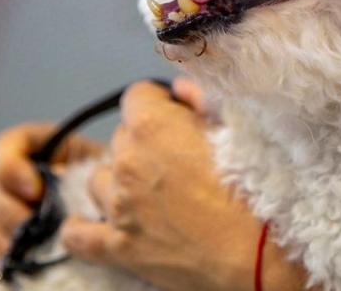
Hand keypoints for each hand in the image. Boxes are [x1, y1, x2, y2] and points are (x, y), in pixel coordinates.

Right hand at [0, 122, 103, 265]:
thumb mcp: (108, 172)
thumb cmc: (114, 193)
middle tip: (32, 231)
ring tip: (25, 251)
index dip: (12, 166)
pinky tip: (0, 258)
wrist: (116, 225)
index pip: (8, 144)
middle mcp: (15, 171)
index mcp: (44, 147)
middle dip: (10, 212)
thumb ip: (87, 169)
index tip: (35, 190)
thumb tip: (65, 181)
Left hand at [61, 79, 307, 290]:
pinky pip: (77, 234)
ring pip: (100, 179)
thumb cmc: (260, 186)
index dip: (160, 104)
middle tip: (179, 161)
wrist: (263, 252)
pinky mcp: (118, 247)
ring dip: (120, 181)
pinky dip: (83, 227)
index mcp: (154, 126)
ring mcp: (118, 207)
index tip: (177, 116)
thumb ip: (203, 99)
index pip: (137, 95)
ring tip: (154, 194)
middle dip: (146, 143)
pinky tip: (99, 223)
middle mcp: (127, 162)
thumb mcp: (241, 126)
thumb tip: (179, 88)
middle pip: (121, 137)